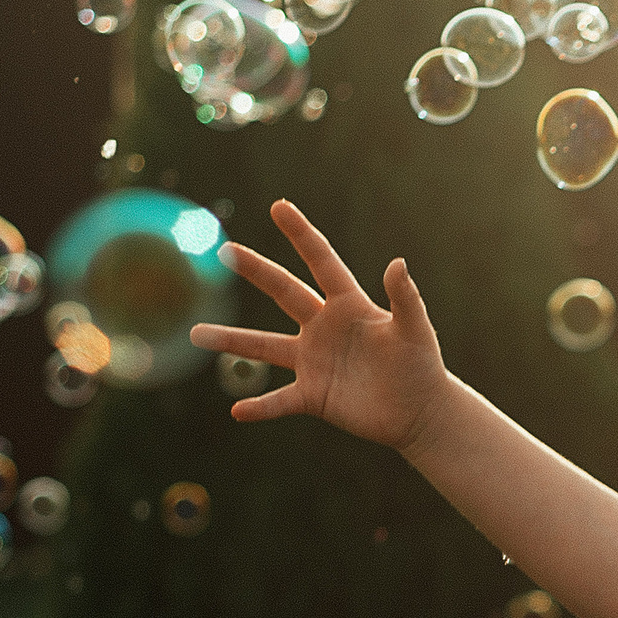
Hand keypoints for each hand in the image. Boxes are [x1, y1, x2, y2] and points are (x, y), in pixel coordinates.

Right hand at [189, 200, 450, 452]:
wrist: (420, 411)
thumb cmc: (421, 366)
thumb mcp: (415, 330)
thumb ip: (405, 298)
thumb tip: (397, 262)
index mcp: (349, 305)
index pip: (322, 262)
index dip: (302, 234)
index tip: (280, 206)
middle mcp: (323, 328)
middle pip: (284, 292)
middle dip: (256, 270)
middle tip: (226, 251)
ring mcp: (314, 361)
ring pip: (264, 347)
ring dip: (231, 341)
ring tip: (195, 335)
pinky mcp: (313, 395)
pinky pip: (279, 401)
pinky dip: (260, 407)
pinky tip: (238, 411)